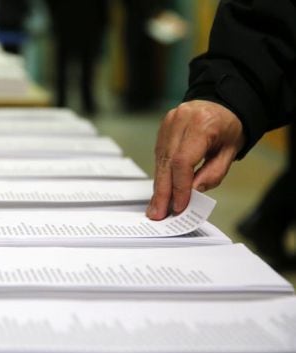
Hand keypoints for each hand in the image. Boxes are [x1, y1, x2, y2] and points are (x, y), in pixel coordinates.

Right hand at [147, 100, 244, 219]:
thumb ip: (213, 173)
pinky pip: (159, 155)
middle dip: (163, 191)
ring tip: (157, 206)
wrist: (223, 104)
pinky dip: (161, 173)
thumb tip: (192, 191)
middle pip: (167, 162)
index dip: (179, 186)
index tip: (178, 205)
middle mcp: (180, 121)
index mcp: (202, 124)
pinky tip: (160, 189)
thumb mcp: (230, 151)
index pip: (183, 161)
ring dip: (159, 185)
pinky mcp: (162, 128)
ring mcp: (168, 123)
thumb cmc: (229, 127)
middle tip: (157, 213)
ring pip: (160, 160)